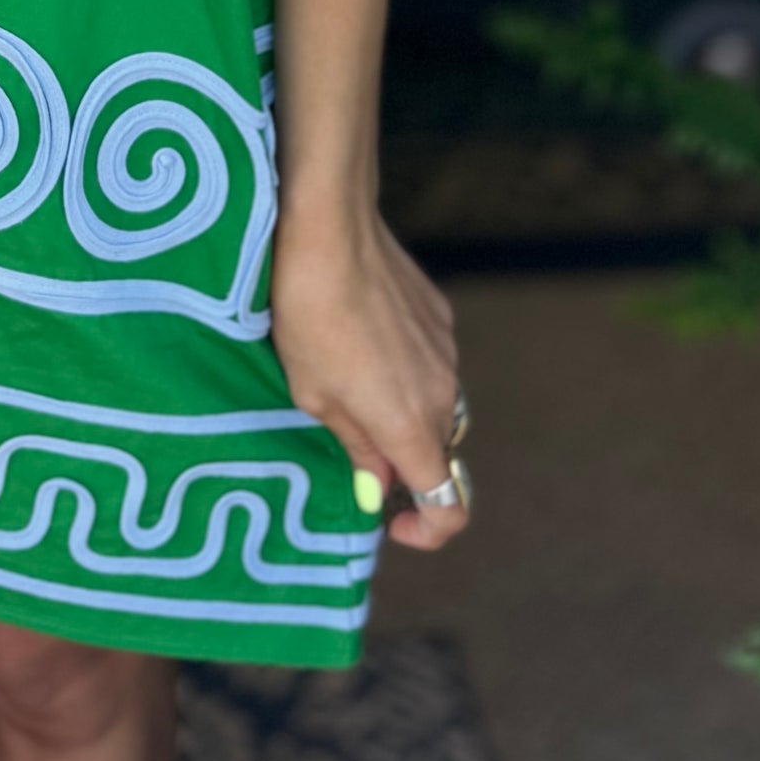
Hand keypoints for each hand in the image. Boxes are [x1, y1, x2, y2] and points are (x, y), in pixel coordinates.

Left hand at [271, 200, 465, 550]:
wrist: (330, 229)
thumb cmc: (308, 317)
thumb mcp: (313, 395)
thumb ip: (357, 447)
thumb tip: (380, 486)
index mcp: (411, 427)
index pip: (450, 506)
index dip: (429, 530)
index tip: (392, 520)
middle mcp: (444, 395)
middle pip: (437, 453)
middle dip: (402, 461)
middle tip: (350, 438)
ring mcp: (447, 352)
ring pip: (435, 406)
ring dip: (402, 410)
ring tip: (347, 377)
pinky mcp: (440, 316)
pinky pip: (430, 363)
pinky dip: (405, 369)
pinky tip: (361, 336)